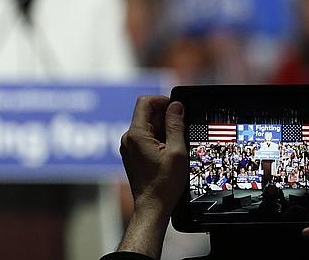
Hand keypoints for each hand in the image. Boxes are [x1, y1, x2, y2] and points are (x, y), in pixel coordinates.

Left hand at [117, 96, 186, 258]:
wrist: (152, 207)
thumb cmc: (164, 184)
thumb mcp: (176, 151)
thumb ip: (175, 125)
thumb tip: (176, 105)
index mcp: (136, 134)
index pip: (145, 102)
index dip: (162, 100)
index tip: (177, 108)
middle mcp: (128, 138)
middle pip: (146, 113)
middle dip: (165, 117)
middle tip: (181, 129)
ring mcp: (128, 146)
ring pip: (147, 125)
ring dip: (162, 128)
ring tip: (175, 145)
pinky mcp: (131, 153)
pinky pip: (144, 137)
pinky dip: (157, 138)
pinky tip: (168, 151)